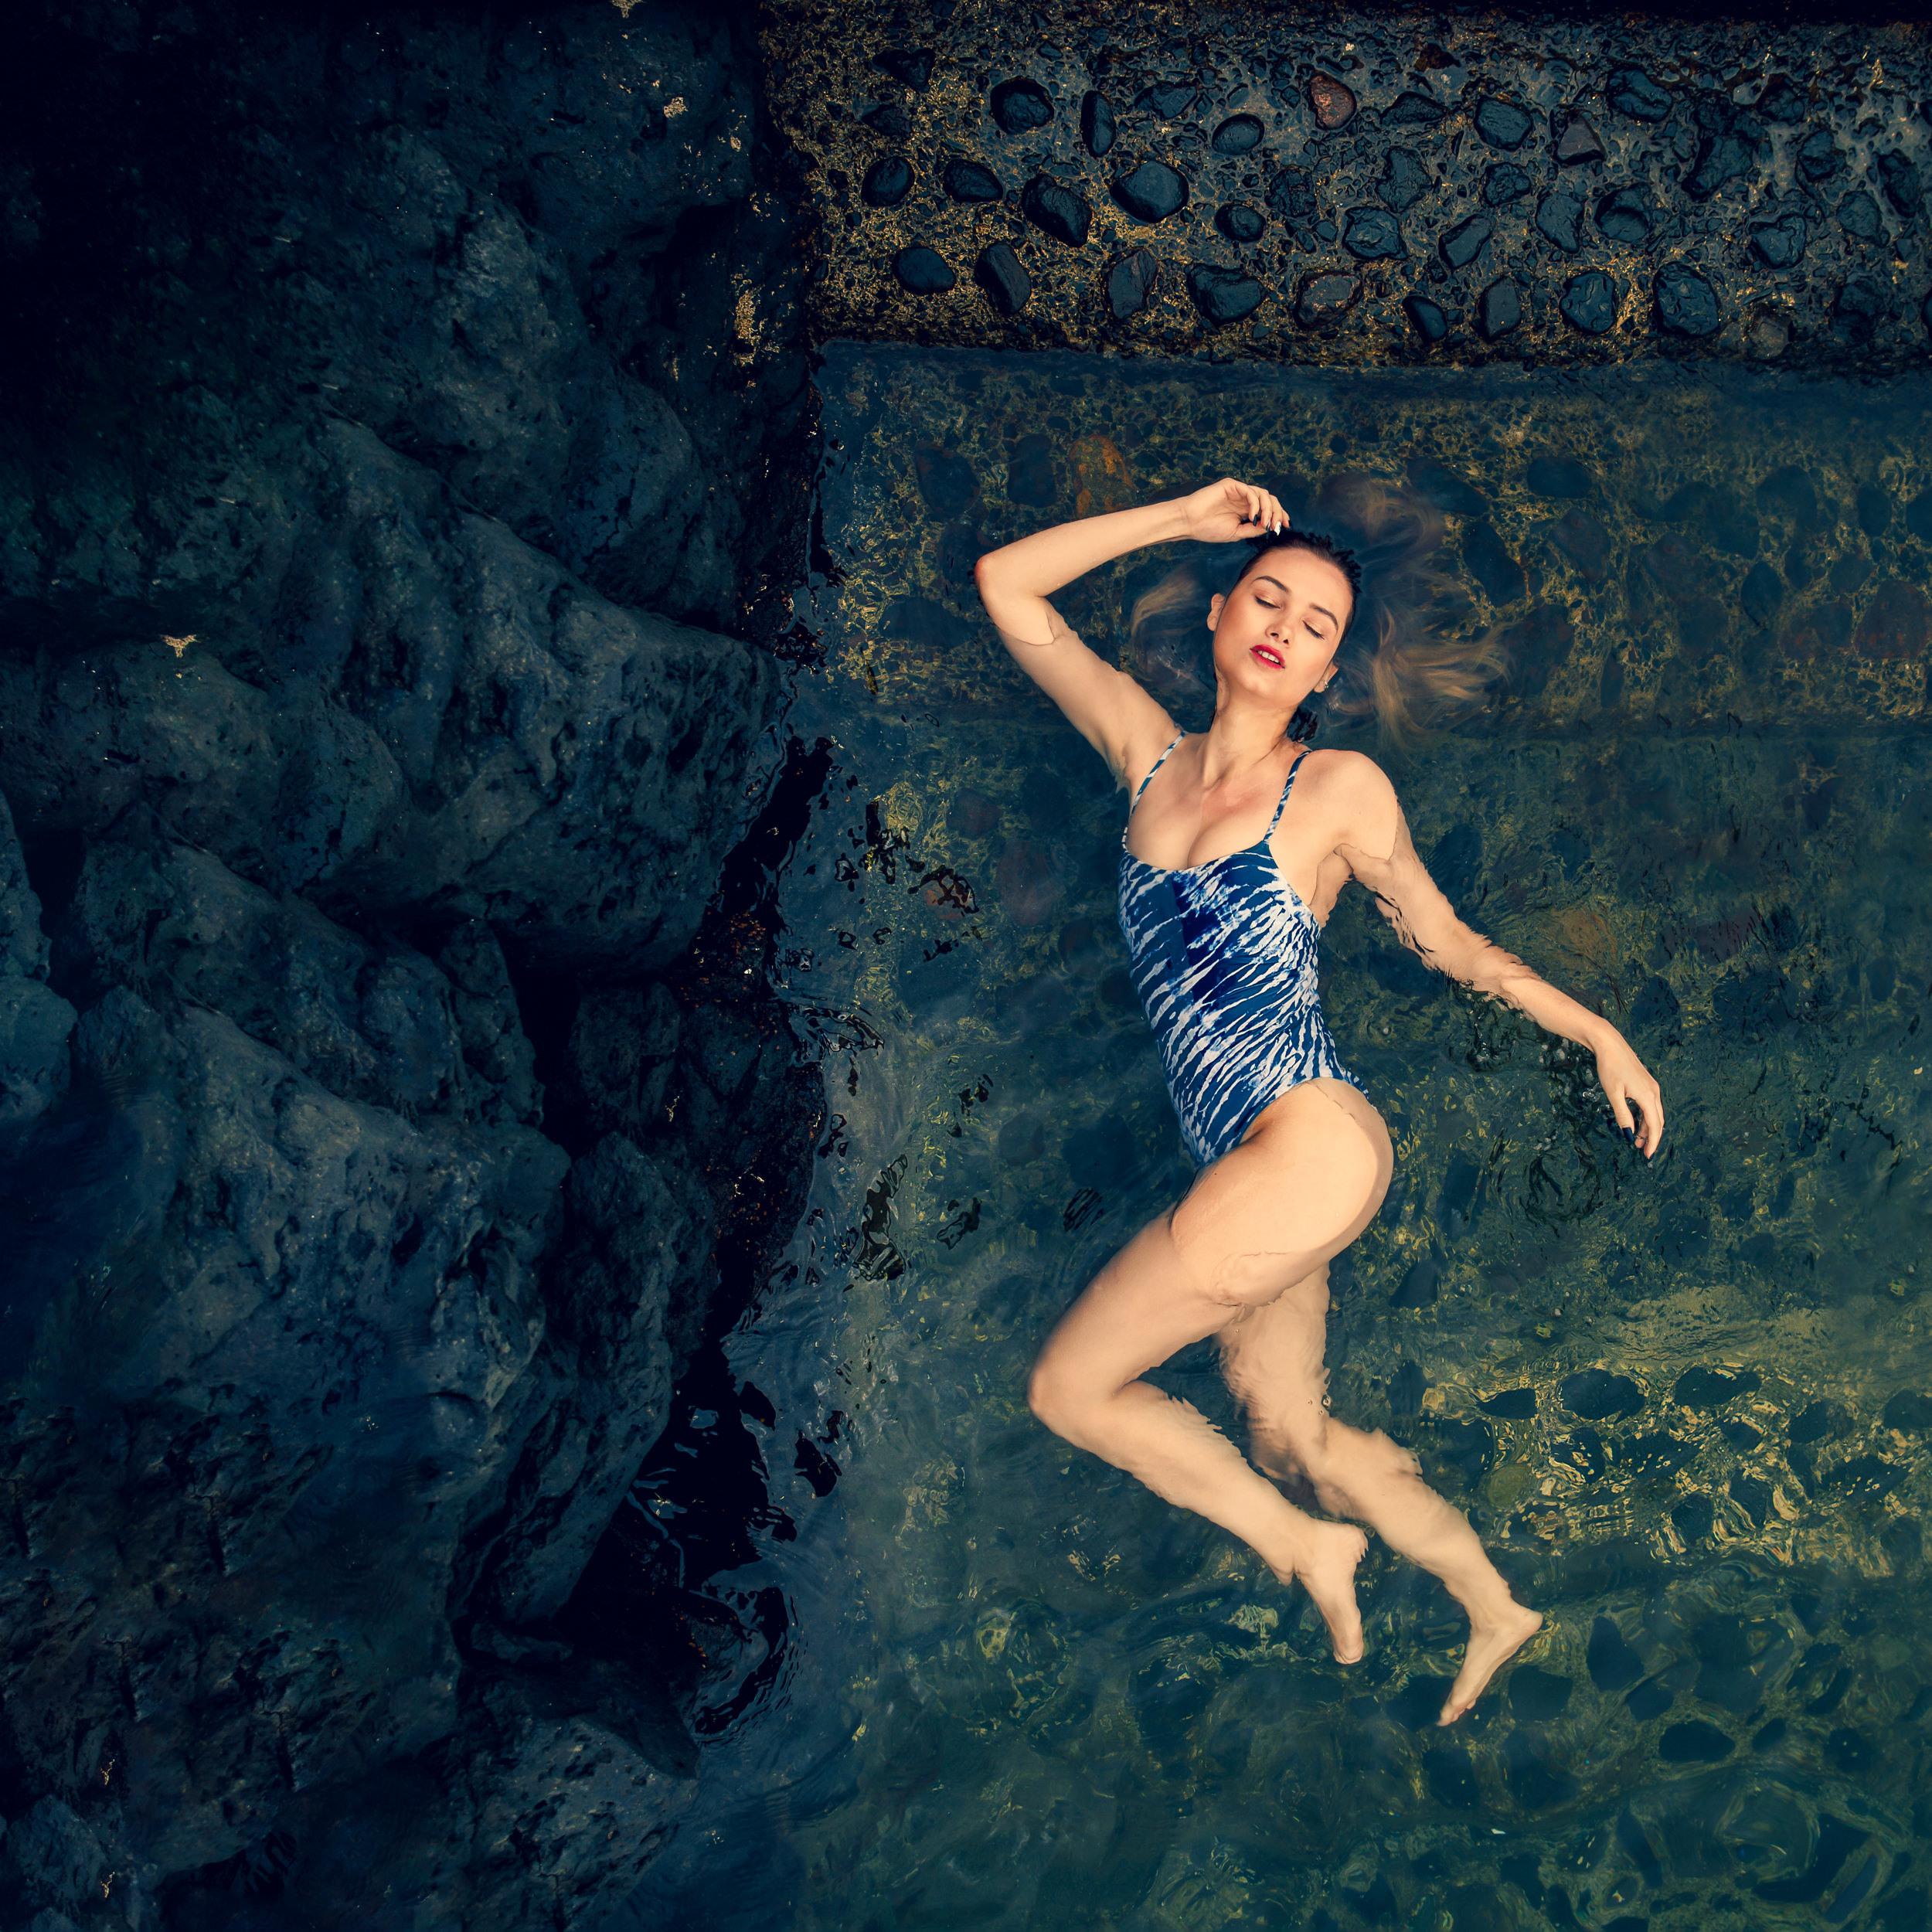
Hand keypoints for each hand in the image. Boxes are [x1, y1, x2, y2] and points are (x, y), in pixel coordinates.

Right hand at [1179, 476, 1289, 544]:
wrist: (1189, 522)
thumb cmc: (1208, 529)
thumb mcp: (1236, 533)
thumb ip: (1253, 529)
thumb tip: (1271, 527)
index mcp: (1245, 509)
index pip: (1269, 508)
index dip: (1279, 516)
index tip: (1285, 527)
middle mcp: (1244, 499)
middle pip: (1270, 500)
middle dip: (1278, 512)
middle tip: (1277, 525)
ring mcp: (1238, 491)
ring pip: (1263, 494)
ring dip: (1268, 509)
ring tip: (1264, 522)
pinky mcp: (1232, 485)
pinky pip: (1250, 491)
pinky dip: (1255, 504)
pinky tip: (1252, 516)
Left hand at [1594, 1031, 1664, 1157]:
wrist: (1610, 1044)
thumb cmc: (1610, 1067)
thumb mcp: (1613, 1093)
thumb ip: (1622, 1114)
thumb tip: (1629, 1133)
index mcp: (1648, 1096)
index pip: (1654, 1125)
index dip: (1652, 1142)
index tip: (1647, 1155)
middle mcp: (1654, 1092)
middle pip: (1657, 1121)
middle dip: (1651, 1137)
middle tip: (1642, 1151)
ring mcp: (1651, 1086)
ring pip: (1654, 1113)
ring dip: (1647, 1127)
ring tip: (1636, 1139)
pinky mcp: (1646, 1083)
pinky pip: (1649, 1104)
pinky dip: (1645, 1116)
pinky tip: (1636, 1122)